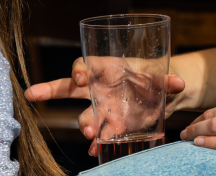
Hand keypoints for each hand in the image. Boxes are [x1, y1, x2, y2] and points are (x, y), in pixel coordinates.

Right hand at [25, 57, 184, 157]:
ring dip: (86, 124)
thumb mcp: (162, 75)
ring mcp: (102, 108)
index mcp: (106, 67)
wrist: (163, 96)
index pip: (85, 64)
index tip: (80, 78)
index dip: (79, 70)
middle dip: (51, 91)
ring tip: (91, 135)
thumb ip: (168, 79)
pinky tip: (96, 150)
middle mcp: (98, 87)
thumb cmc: (155, 77)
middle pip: (67, 88)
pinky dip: (98, 144)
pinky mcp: (111, 125)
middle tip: (37, 95)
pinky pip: (99, 135)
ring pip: (84, 115)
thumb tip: (178, 82)